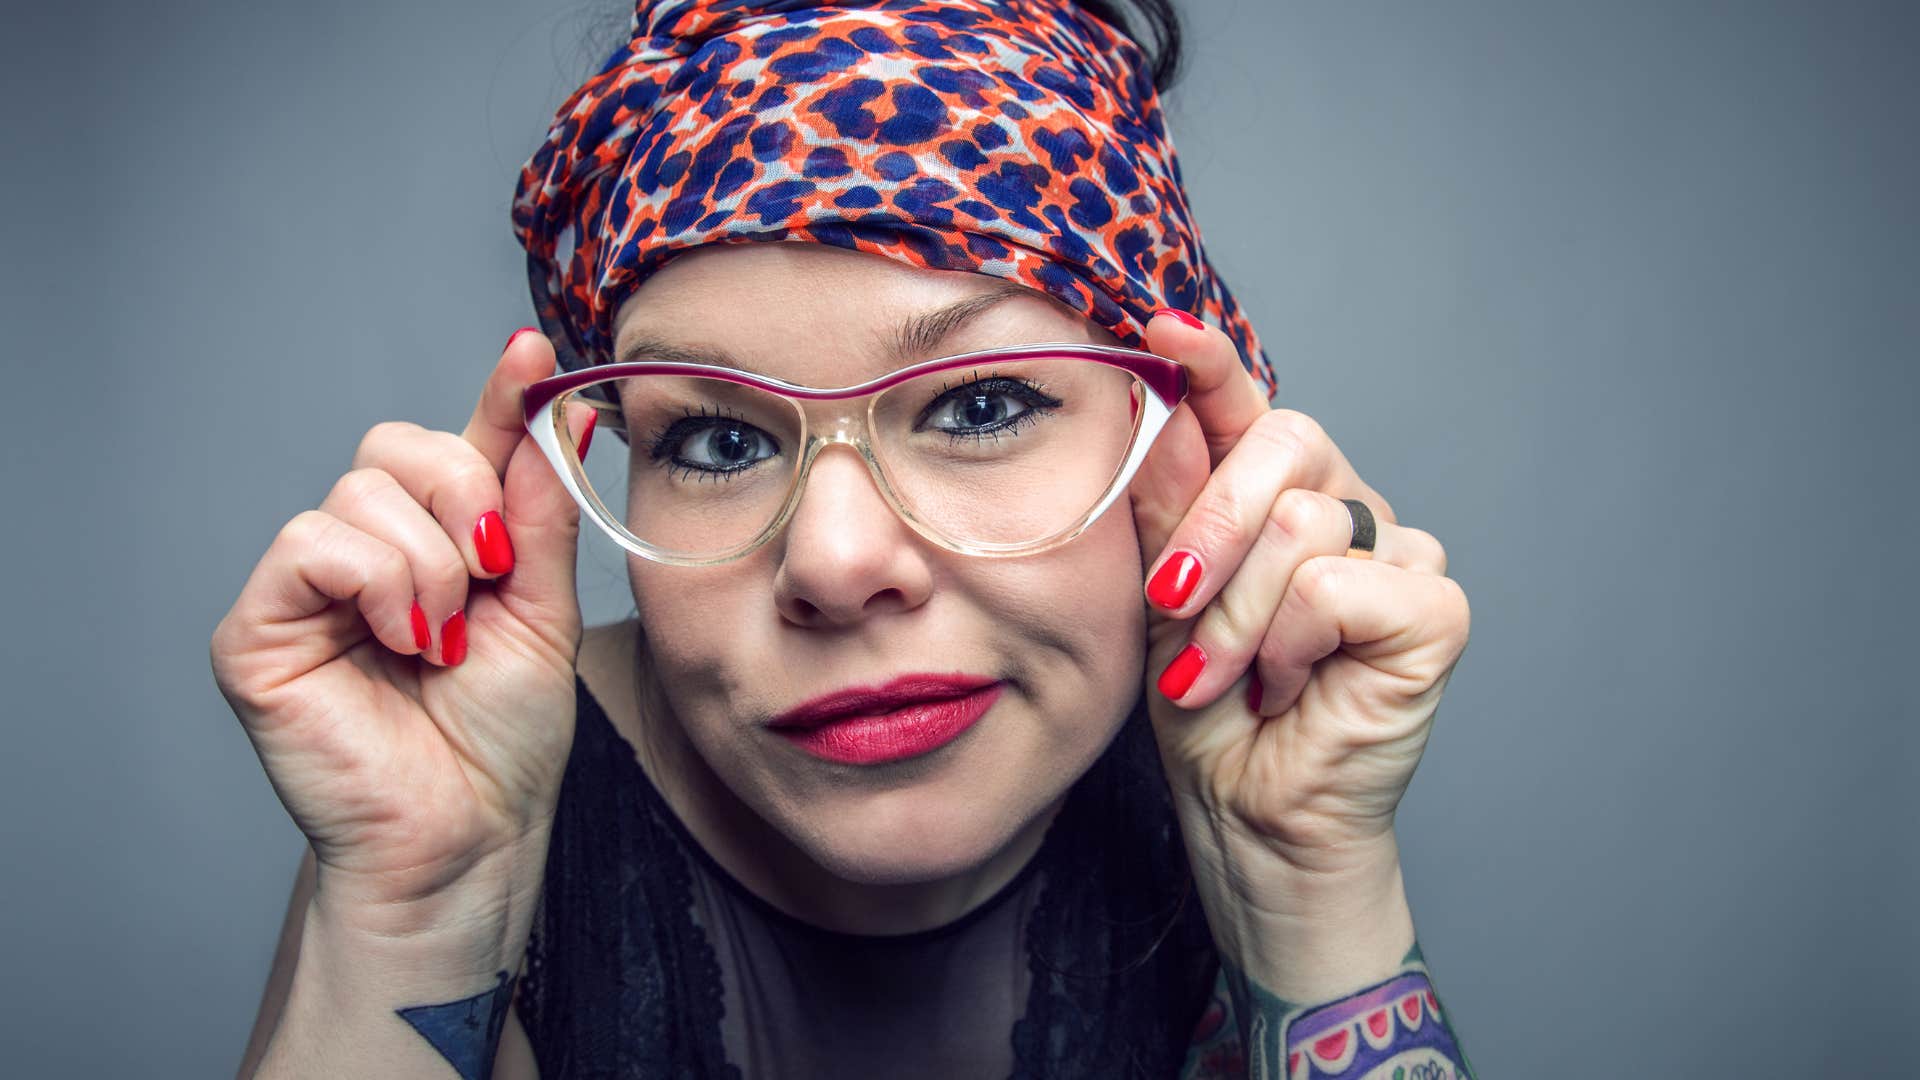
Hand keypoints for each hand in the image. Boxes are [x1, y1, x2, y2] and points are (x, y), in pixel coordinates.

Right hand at [210, 330, 596, 924]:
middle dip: (466, 496)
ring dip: (432, 561)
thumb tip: (559, 409)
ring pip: (362, 490)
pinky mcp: (258, 625)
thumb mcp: (542, 607)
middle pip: (400, 446)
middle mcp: (365, 552)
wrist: (471, 831)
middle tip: (491, 576)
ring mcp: (306, 586)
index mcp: (435, 544)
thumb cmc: (502, 737)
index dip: (497, 397)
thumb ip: (537, 509)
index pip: (459, 444)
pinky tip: (403, 639)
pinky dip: (377, 580)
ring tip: (444, 640)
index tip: (534, 351)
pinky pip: (314, 539)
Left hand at [1127, 311, 1471, 909]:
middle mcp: (1343, 506)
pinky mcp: (1434, 607)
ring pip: (1303, 522)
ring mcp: (1396, 551)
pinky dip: (1291, 640)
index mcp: (1273, 494)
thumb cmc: (1207, 708)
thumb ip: (1166, 500)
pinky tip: (1290, 684)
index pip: (1246, 407)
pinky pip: (1339, 581)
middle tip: (1172, 601)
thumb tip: (1156, 398)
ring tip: (1229, 676)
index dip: (1211, 364)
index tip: (1161, 327)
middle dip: (1209, 526)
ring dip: (1237, 615)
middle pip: (1287, 442)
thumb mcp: (1160, 594)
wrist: (1245, 813)